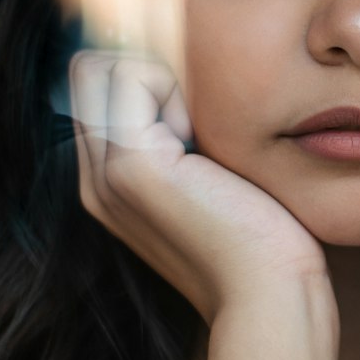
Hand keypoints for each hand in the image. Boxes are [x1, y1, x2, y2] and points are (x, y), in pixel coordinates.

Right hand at [69, 50, 332, 328]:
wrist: (270, 293)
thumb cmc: (260, 236)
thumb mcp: (210, 174)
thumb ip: (182, 134)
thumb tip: (182, 74)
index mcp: (108, 183)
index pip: (93, 87)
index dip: (140, 75)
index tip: (191, 114)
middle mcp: (94, 178)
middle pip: (88, 70)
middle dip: (145, 70)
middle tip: (194, 121)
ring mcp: (105, 173)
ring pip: (103, 65)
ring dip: (159, 79)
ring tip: (197, 136)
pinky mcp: (130, 164)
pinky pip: (132, 75)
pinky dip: (173, 88)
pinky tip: (200, 142)